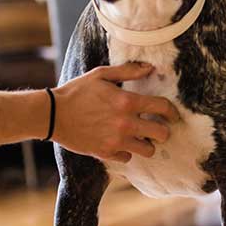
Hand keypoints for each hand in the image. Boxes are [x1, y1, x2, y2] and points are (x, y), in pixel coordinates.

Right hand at [51, 62, 178, 162]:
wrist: (51, 114)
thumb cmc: (77, 91)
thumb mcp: (101, 75)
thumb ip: (128, 71)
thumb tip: (150, 68)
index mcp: (127, 102)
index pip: (163, 108)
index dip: (172, 112)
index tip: (173, 115)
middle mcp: (126, 124)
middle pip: (161, 133)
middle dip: (163, 131)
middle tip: (158, 128)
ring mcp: (116, 141)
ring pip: (148, 150)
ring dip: (147, 144)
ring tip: (141, 138)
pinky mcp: (105, 153)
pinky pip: (127, 157)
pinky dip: (127, 152)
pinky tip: (121, 143)